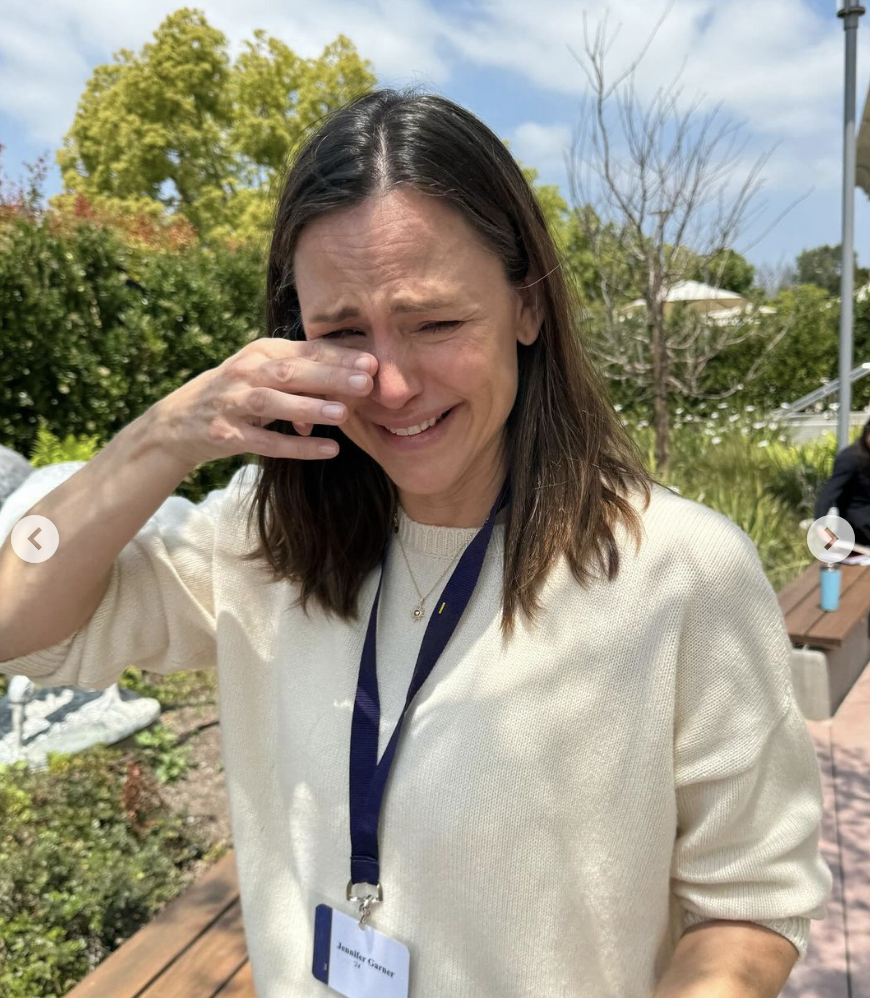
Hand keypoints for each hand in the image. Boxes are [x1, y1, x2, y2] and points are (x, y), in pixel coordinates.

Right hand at [147, 337, 377, 470]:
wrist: (178, 421)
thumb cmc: (236, 394)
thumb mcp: (264, 374)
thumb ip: (304, 377)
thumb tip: (351, 384)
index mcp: (261, 353)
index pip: (304, 350)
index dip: (338, 356)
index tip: (372, 361)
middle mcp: (245, 372)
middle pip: (291, 372)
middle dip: (329, 376)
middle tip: (365, 382)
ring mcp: (233, 403)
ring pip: (274, 403)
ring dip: (309, 408)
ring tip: (343, 413)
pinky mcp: (226, 434)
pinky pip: (266, 442)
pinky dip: (298, 446)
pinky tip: (328, 449)